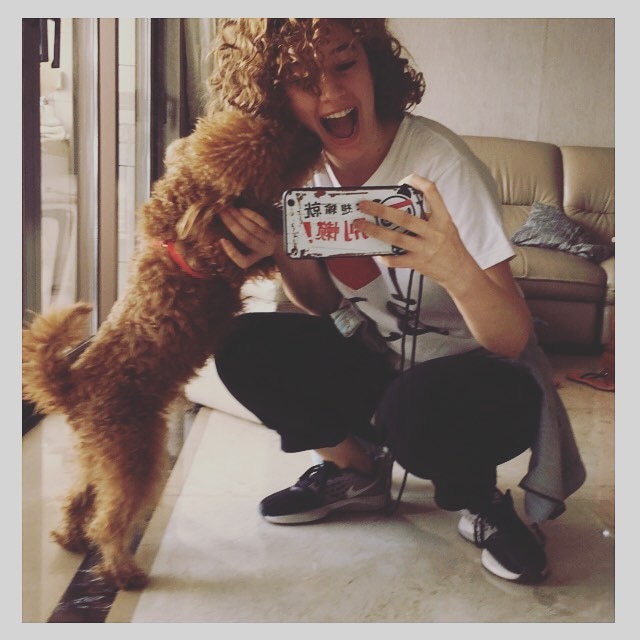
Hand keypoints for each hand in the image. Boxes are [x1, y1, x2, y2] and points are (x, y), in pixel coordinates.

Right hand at [219, 207, 277, 268]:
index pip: (242, 261)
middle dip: (232, 224)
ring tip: (229, 209)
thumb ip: (234, 252)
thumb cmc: (254, 249)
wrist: (276, 244)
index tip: (222, 240)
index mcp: (253, 260)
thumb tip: (221, 241)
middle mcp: (263, 251)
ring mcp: (269, 240)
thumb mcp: (246, 256)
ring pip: (253, 229)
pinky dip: (250, 215)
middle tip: (221, 213)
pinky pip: (261, 221)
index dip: (232, 252)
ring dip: (240, 217)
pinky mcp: (272, 230)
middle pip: (246, 238)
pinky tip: (241, 210)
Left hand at [353, 174, 474, 292]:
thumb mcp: (446, 226)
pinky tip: (376, 253)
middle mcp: (433, 232)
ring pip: (395, 238)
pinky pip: (396, 260)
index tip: (404, 180)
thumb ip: (428, 215)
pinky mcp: (418, 264)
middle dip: (380, 210)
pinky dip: (384, 257)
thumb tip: (401, 205)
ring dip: (374, 231)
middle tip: (364, 205)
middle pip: (403, 218)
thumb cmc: (450, 246)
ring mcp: (425, 249)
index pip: (432, 192)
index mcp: (442, 218)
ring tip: (360, 225)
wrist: (460, 272)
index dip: (417, 182)